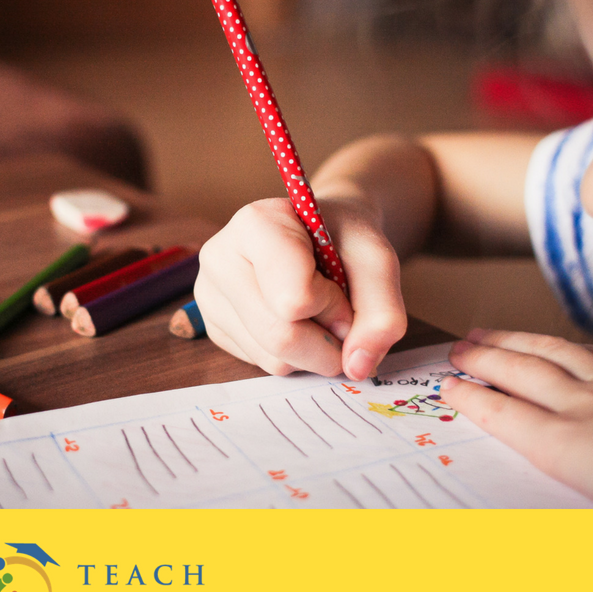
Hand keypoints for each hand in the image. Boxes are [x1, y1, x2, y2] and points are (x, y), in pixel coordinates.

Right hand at [194, 197, 406, 380]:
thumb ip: (382, 312)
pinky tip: (296, 320)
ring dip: (313, 351)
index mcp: (255, 224)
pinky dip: (294, 355)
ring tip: (317, 311)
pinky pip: (261, 365)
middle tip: (342, 314)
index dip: (333, 306)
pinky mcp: (214, 327)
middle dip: (327, 340)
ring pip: (272, 358)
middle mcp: (220, 257)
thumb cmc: (345, 238)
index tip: (341, 284)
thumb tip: (357, 367)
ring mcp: (210, 295)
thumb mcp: (378, 260)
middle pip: (280, 336)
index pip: (294, 299)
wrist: (323, 232)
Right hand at [439, 328, 592, 507]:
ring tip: (488, 332)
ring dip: (515, 341)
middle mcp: (589, 408)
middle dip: (483, 359)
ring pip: (555, 353)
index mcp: (572, 449)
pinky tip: (562, 343)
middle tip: (456, 348)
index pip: (505, 416)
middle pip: (522, 374)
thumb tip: (534, 504)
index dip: (471, 398)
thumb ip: (570, 497)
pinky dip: (569, 344)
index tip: (446, 386)